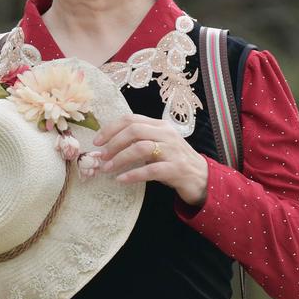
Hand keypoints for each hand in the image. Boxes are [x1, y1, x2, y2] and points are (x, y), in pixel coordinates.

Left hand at [86, 114, 208, 206]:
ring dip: (120, 158)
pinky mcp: (176, 169)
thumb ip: (139, 141)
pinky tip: (121, 179)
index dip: (111, 129)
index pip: (131, 119)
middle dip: (113, 143)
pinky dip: (133, 174)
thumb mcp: (158, 145)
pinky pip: (150, 170)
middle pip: (134, 130)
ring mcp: (172, 151)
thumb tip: (108, 146)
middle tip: (101, 156)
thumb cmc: (174, 161)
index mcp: (160, 125)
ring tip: (108, 168)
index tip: (97, 141)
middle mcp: (167, 134)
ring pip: (141, 148)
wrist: (201, 177)